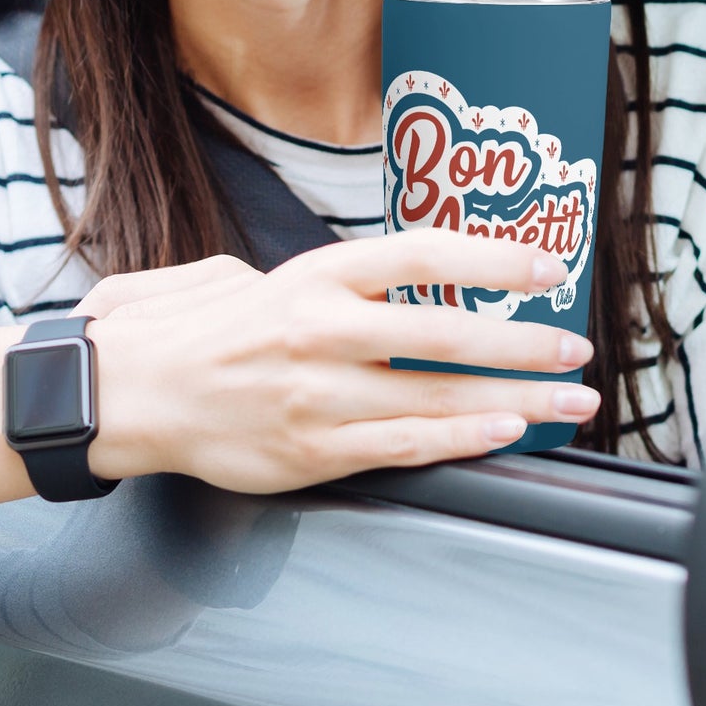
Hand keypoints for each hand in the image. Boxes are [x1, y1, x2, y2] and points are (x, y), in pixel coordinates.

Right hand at [81, 229, 597, 492]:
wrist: (128, 392)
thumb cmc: (196, 329)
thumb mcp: (254, 274)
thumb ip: (324, 284)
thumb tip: (386, 288)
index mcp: (314, 276)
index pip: (421, 254)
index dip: (492, 257)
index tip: (546, 266)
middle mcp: (323, 330)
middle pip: (446, 333)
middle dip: (524, 344)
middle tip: (576, 348)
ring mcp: (319, 396)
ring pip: (437, 398)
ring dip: (515, 400)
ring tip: (569, 401)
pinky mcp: (311, 451)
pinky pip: (402, 445)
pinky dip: (460, 440)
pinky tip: (503, 432)